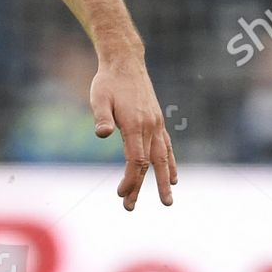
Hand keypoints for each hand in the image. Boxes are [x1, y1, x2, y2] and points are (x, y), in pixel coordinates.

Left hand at [89, 54, 177, 210]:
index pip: (136, 160)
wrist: (125, 63)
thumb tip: (102, 134)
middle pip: (150, 164)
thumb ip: (101, 116)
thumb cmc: (108, 81)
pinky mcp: (157, 122)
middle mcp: (150, 126)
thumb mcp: (99, 97)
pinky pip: (167, 147)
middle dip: (142, 188)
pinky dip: (170, 164)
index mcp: (136, 124)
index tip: (121, 195)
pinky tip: (173, 177)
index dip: (131, 179)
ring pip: (162, 158)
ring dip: (163, 181)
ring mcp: (156, 125)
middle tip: (130, 208)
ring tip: (167, 201)